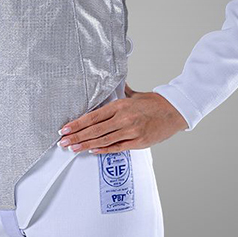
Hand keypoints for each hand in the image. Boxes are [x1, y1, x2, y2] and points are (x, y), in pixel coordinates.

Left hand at [57, 82, 188, 153]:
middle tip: (63, 142)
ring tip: (73, 148)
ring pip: (103, 140)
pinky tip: (92, 151)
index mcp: (120, 105)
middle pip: (94, 130)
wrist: (174, 111)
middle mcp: (123, 118)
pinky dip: (103, 150)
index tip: (65, 129)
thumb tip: (109, 85)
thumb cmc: (154, 103)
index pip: (93, 116)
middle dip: (76, 136)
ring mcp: (130, 131)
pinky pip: (116, 147)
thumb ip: (119, 92)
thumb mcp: (133, 95)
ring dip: (86, 145)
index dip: (77, 124)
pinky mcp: (138, 142)